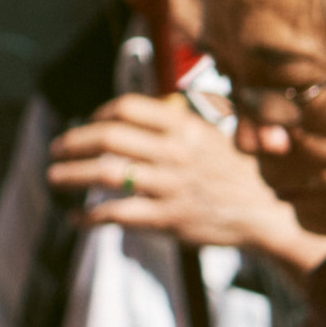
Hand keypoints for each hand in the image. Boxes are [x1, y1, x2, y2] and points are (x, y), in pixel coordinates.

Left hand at [48, 93, 325, 266]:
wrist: (271, 212)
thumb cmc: (237, 171)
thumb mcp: (214, 136)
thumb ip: (177, 123)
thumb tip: (135, 112)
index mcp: (187, 128)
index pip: (130, 107)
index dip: (102, 111)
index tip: (91, 121)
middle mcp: (176, 153)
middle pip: (109, 137)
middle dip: (73, 141)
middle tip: (56, 147)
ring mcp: (171, 186)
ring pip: (107, 174)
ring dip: (71, 174)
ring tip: (54, 175)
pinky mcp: (168, 218)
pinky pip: (117, 214)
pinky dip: (90, 217)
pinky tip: (76, 218)